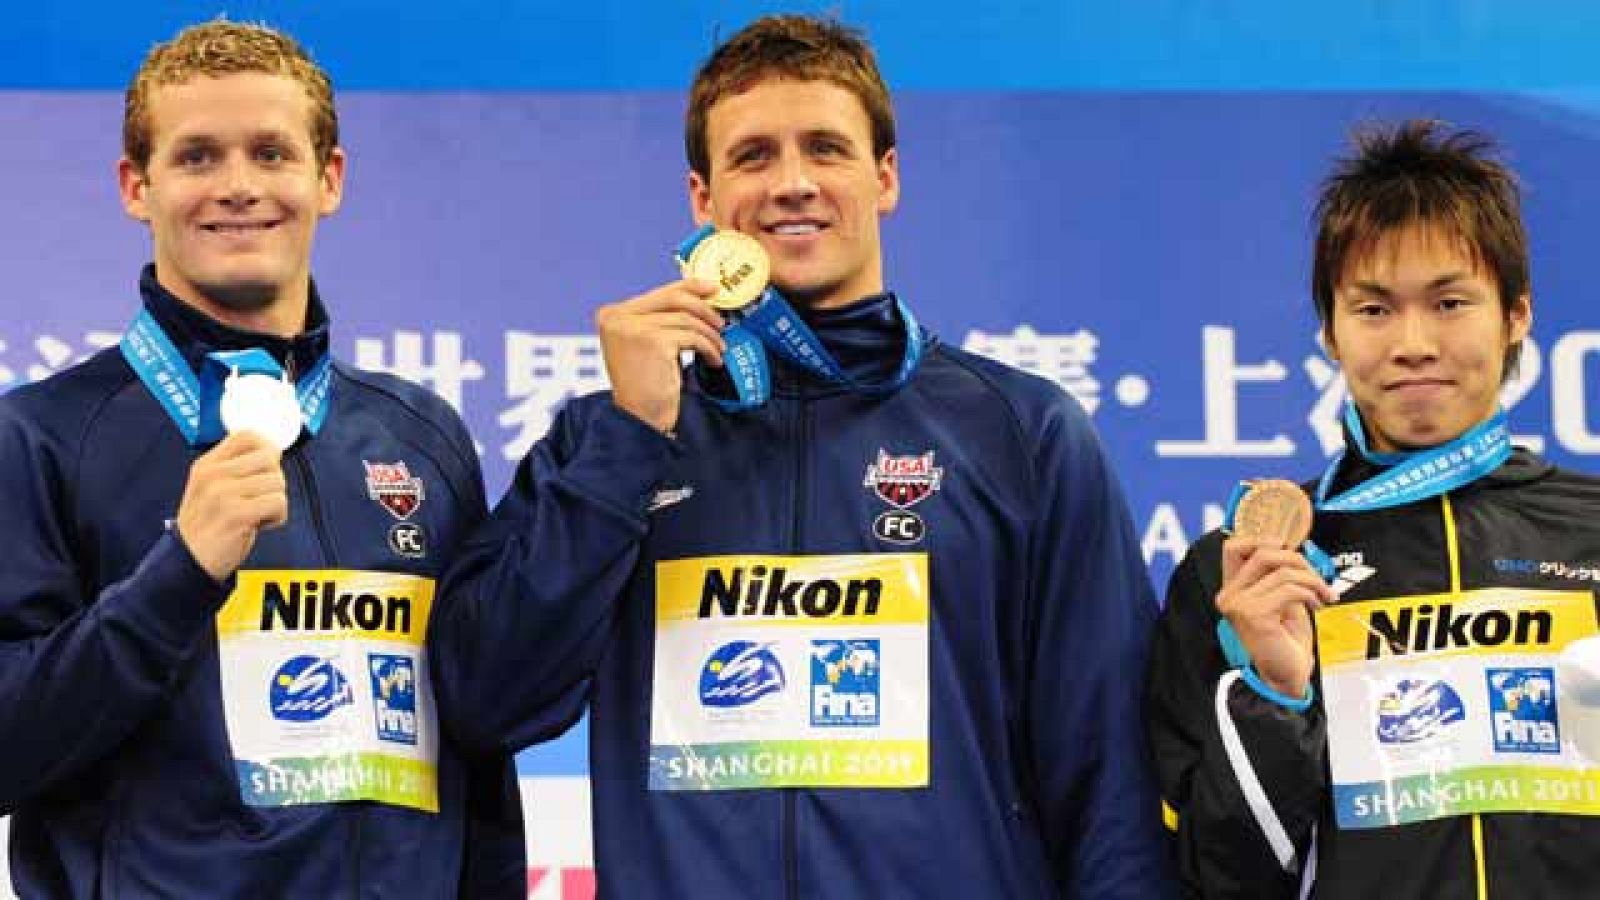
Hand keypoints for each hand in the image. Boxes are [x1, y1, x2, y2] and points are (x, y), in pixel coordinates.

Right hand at [175, 432, 288, 581]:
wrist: (188, 561)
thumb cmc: (207, 526)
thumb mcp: (209, 488)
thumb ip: (233, 468)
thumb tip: (271, 451)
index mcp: (207, 465)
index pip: (247, 435)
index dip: (267, 449)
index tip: (266, 468)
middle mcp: (213, 475)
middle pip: (269, 458)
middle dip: (274, 480)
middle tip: (259, 499)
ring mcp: (223, 494)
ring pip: (278, 482)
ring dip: (275, 502)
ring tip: (256, 514)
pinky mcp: (236, 514)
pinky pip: (279, 502)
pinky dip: (277, 517)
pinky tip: (259, 525)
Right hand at [596, 278, 725, 433]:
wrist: (640, 418)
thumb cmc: (646, 385)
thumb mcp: (647, 344)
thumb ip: (661, 319)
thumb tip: (699, 294)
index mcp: (612, 315)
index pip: (657, 292)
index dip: (688, 287)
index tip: (711, 288)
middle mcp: (618, 318)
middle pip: (672, 298)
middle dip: (703, 308)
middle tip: (721, 322)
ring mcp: (634, 328)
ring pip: (686, 319)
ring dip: (709, 334)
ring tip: (718, 349)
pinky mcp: (653, 341)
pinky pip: (692, 336)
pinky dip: (708, 347)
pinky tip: (713, 359)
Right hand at [1215, 537, 1334, 698]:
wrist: (1287, 675)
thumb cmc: (1285, 640)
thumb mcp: (1281, 599)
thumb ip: (1277, 575)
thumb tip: (1291, 547)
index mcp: (1232, 589)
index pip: (1234, 546)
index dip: (1262, 539)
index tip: (1289, 550)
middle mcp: (1229, 595)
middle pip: (1263, 552)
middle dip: (1298, 560)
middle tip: (1316, 578)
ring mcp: (1239, 605)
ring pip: (1282, 571)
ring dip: (1312, 580)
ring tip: (1323, 595)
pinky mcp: (1254, 615)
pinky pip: (1290, 589)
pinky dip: (1311, 594)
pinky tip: (1317, 605)